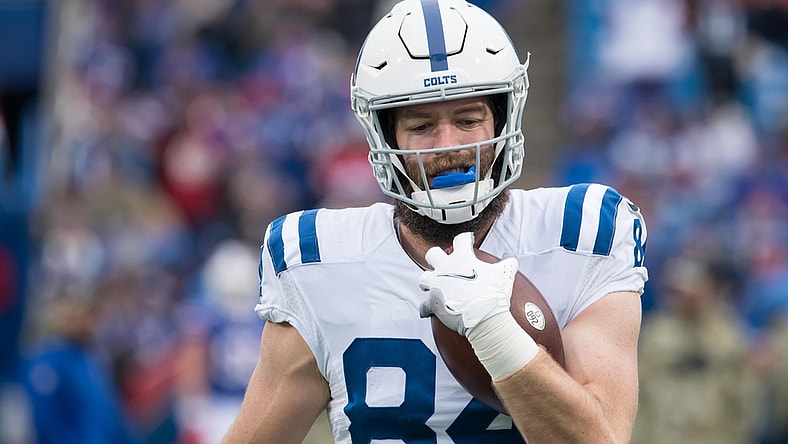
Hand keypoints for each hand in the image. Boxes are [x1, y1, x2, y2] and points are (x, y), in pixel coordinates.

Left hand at [419, 232, 538, 379]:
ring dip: (428, 282)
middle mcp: (445, 268)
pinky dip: (426, 309)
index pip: (461, 240)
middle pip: (433, 255)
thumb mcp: (505, 274)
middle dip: (436, 257)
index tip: (467, 240)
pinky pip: (424, 306)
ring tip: (431, 287)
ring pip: (424, 278)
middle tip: (442, 263)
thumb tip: (510, 255)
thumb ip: (509, 261)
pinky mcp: (432, 302)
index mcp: (462, 258)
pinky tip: (428, 312)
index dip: (465, 239)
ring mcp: (437, 285)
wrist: (484, 317)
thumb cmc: (495, 294)